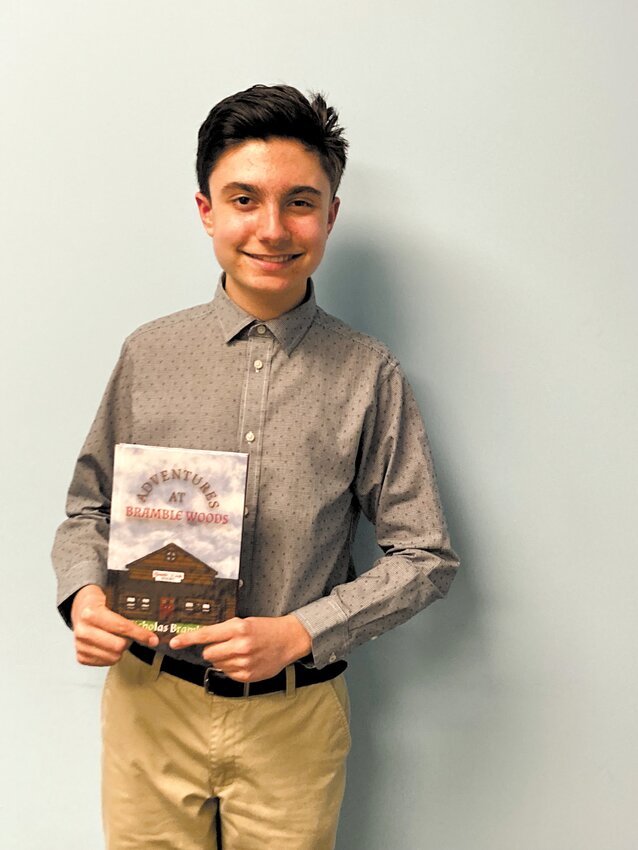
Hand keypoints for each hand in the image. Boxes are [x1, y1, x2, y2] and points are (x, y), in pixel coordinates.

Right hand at [71, 584, 158, 666]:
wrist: (81, 608)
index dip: (140, 633)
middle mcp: (83, 630)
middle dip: (129, 641)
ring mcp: (80, 645)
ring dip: (120, 649)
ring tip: (117, 638)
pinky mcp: (81, 657)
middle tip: (130, 635)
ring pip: (113, 657)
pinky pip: (106, 662)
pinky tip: (109, 645)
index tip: (152, 639)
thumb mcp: (112, 601)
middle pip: (118, 646)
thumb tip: (150, 629)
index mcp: (91, 613)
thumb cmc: (99, 605)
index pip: (121, 627)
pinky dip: (112, 655)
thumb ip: (128, 614)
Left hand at [169, 615, 311, 682]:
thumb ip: (224, 630)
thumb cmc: (265, 629)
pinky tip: (244, 660)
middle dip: (213, 649)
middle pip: (208, 653)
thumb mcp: (245, 622)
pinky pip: (227, 673)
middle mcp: (240, 646)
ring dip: (223, 659)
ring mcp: (243, 662)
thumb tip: (203, 639)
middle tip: (226, 644)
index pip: (206, 635)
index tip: (175, 642)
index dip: (188, 639)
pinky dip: (232, 667)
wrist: (288, 640)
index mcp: (238, 628)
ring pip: (217, 664)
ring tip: (239, 652)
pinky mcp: (247, 675)